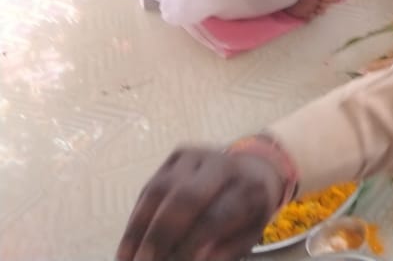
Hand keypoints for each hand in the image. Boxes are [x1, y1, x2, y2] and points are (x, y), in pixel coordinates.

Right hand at [115, 146, 284, 260]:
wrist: (253, 169)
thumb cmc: (248, 211)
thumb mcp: (248, 234)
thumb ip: (226, 250)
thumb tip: (195, 259)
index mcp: (249, 188)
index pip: (215, 217)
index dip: (189, 245)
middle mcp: (224, 165)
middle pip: (186, 197)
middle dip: (159, 235)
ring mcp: (200, 155)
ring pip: (160, 189)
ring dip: (138, 228)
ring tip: (127, 258)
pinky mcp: (179, 154)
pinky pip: (150, 187)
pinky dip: (136, 218)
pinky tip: (129, 243)